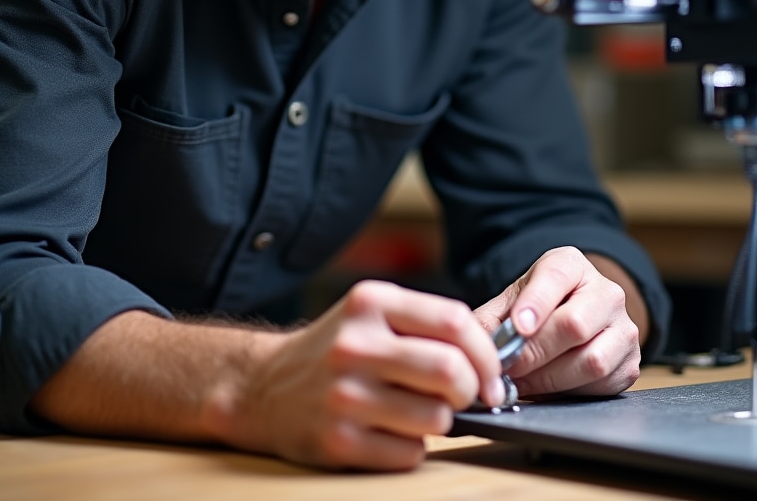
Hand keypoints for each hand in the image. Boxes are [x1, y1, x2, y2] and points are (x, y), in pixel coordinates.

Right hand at [217, 280, 505, 469]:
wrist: (265, 386)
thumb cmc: (335, 349)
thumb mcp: (372, 312)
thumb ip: (424, 322)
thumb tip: (488, 358)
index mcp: (371, 302)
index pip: (454, 321)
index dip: (486, 352)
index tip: (491, 374)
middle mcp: (355, 344)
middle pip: (449, 370)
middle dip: (470, 390)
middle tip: (464, 396)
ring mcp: (345, 395)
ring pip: (436, 418)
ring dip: (439, 421)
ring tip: (417, 411)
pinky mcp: (338, 441)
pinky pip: (410, 453)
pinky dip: (412, 448)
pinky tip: (389, 432)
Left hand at [474, 246, 640, 397]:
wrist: (579, 314)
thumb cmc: (539, 306)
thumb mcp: (513, 299)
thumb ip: (491, 319)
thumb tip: (474, 344)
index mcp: (571, 265)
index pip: (555, 278)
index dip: (536, 304)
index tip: (517, 327)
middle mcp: (606, 292)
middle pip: (574, 325)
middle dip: (535, 353)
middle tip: (508, 369)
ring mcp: (624, 328)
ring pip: (591, 361)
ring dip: (550, 379)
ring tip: (522, 382)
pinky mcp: (631, 363)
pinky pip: (601, 385)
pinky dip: (570, 392)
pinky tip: (548, 387)